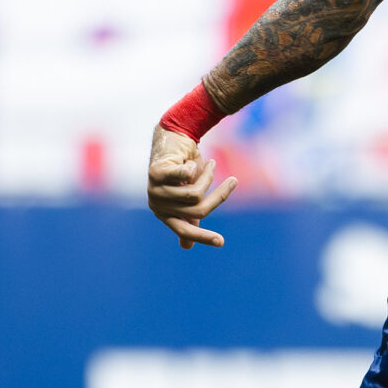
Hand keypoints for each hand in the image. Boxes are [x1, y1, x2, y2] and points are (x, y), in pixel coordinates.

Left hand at [147, 125, 235, 248]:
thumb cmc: (184, 168)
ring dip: (207, 176)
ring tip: (209, 163)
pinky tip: (190, 159)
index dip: (203, 236)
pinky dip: (194, 166)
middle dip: (219, 194)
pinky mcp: (155, 173)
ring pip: (194, 193)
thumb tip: (185, 247)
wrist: (173, 139)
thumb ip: (188, 217)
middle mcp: (157, 205)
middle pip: (198, 208)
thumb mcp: (189, 196)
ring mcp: (154, 190)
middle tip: (233, 181)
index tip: (221, 242)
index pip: (185, 230)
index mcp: (165, 214)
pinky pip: (186, 176)